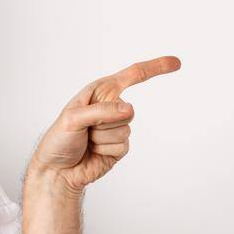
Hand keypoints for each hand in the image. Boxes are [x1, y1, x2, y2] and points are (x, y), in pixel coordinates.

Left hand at [30, 56, 181, 193]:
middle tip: (84, 129)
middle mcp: (111, 107)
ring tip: (87, 141)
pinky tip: (94, 151)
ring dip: (102, 138)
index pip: (132, 75)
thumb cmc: (59, 140)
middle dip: (104, 122)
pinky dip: (106, 150)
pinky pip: (123, 145)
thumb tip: (130, 109)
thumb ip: (101, 112)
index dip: (155, 68)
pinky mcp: (119, 146)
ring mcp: (117, 127)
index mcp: (99, 92)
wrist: (57, 170)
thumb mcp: (72, 119)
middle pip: (128, 110)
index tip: (176, 63)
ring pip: (125, 129)